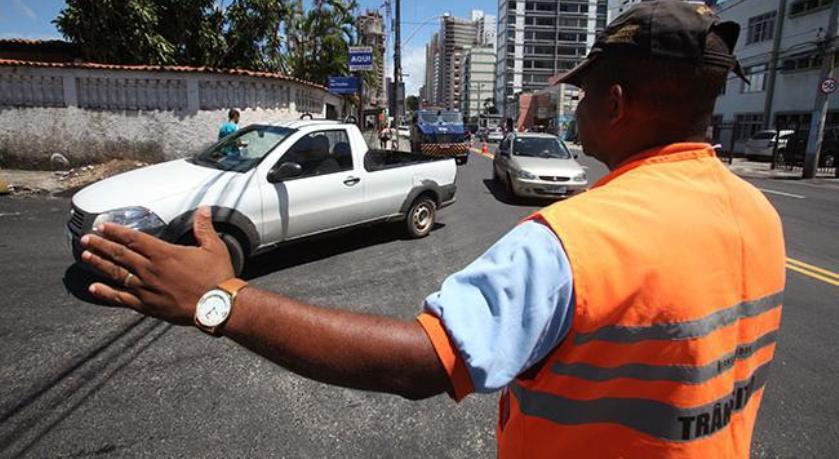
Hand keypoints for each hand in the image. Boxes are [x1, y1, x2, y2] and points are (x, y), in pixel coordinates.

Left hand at [80, 207, 234, 324]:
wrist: (217, 306)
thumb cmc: (217, 278)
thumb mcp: (214, 248)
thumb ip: (204, 227)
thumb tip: (205, 210)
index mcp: (164, 254)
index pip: (133, 238)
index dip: (116, 231)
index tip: (103, 226)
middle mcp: (150, 270)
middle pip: (119, 254)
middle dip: (100, 244)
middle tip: (86, 239)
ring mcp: (146, 289)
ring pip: (116, 273)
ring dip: (98, 264)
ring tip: (85, 257)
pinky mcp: (147, 305)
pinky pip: (121, 298)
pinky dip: (106, 293)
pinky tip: (94, 288)